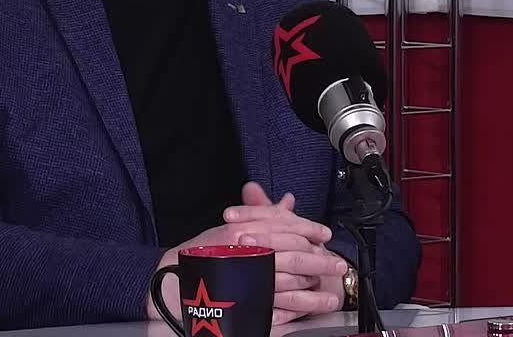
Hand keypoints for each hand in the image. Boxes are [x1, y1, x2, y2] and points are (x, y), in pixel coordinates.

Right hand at [144, 182, 335, 320]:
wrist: (175, 280)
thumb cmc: (204, 252)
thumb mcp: (234, 226)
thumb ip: (263, 214)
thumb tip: (287, 201)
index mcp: (245, 231)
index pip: (285, 228)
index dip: (308, 230)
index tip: (324, 235)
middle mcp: (247, 254)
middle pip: (293, 256)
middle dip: (319, 261)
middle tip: (337, 264)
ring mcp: (248, 281)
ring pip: (289, 285)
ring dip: (314, 290)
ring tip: (332, 294)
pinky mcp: (247, 305)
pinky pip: (277, 309)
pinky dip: (297, 310)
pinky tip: (312, 309)